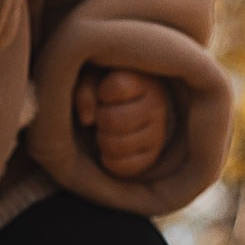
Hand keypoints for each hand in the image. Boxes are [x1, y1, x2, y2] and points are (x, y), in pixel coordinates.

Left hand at [75, 64, 172, 180]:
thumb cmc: (105, 85)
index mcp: (145, 81)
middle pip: (112, 120)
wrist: (126, 105)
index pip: (117, 87)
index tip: (104, 91)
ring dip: (102, 139)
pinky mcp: (151, 157)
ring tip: (106, 130)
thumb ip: (86, 89)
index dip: (102, 92)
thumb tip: (87, 120)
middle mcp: (157, 106)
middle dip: (100, 118)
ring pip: (115, 146)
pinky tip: (110, 147)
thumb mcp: (93, 77)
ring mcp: (158, 134)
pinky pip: (122, 167)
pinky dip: (108, 159)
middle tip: (103, 114)